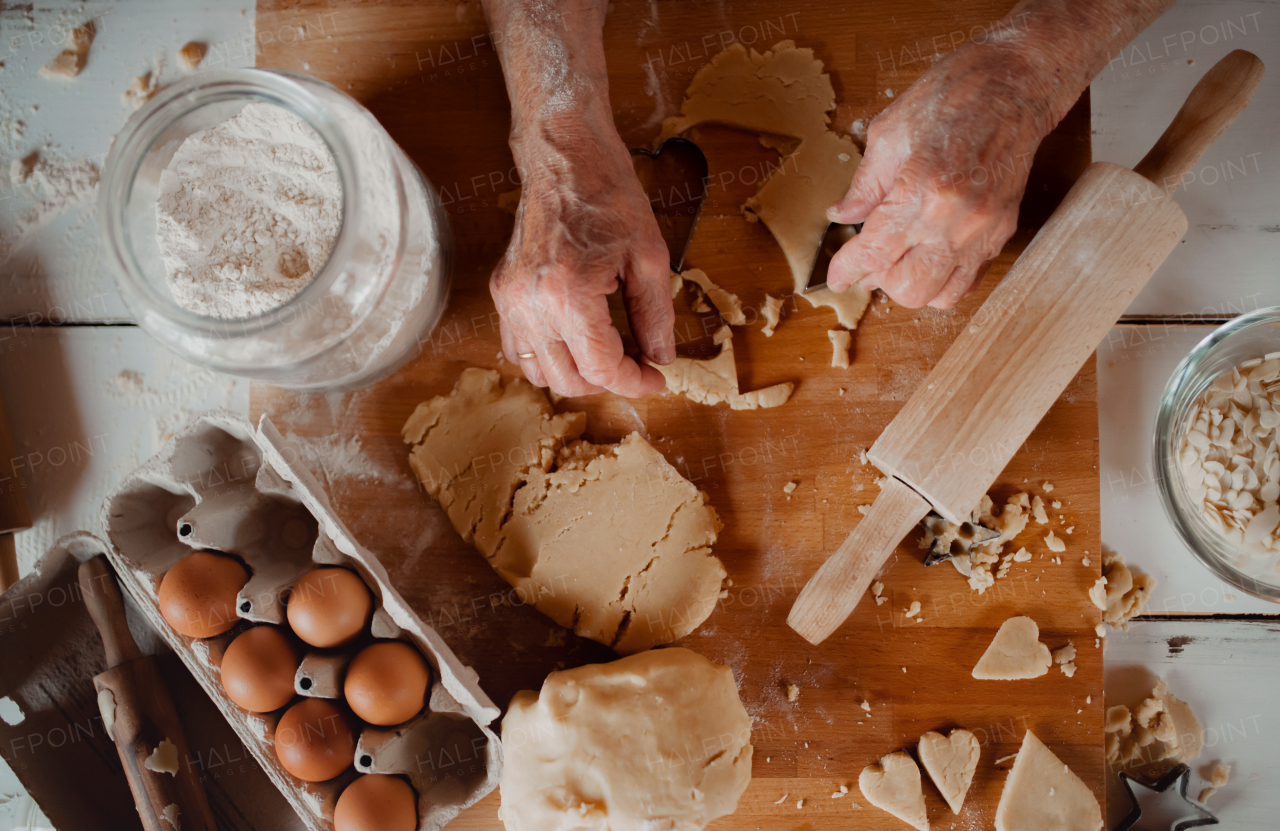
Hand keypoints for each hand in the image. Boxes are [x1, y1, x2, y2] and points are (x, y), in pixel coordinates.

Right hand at [491, 115, 674, 397]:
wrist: (564, 158)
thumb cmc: (608, 196)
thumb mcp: (650, 256)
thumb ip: (656, 314)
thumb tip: (660, 356)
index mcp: (571, 296)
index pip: (601, 368)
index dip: (634, 382)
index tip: (654, 378)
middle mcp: (532, 305)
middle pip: (568, 381)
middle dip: (607, 381)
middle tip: (636, 364)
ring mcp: (511, 300)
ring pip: (539, 372)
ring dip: (576, 373)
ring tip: (607, 352)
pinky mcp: (502, 292)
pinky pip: (517, 349)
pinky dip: (547, 356)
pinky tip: (575, 340)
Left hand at [826, 42, 1054, 308]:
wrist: (1015, 82)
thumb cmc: (952, 96)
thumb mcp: (889, 133)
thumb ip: (865, 184)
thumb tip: (842, 215)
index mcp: (921, 190)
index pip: (873, 254)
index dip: (847, 270)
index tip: (837, 276)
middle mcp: (954, 220)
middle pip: (907, 289)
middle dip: (880, 278)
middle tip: (870, 257)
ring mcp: (983, 230)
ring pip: (939, 295)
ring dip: (912, 283)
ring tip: (901, 256)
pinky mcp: (1002, 231)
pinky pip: (969, 280)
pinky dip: (943, 279)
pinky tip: (929, 255)